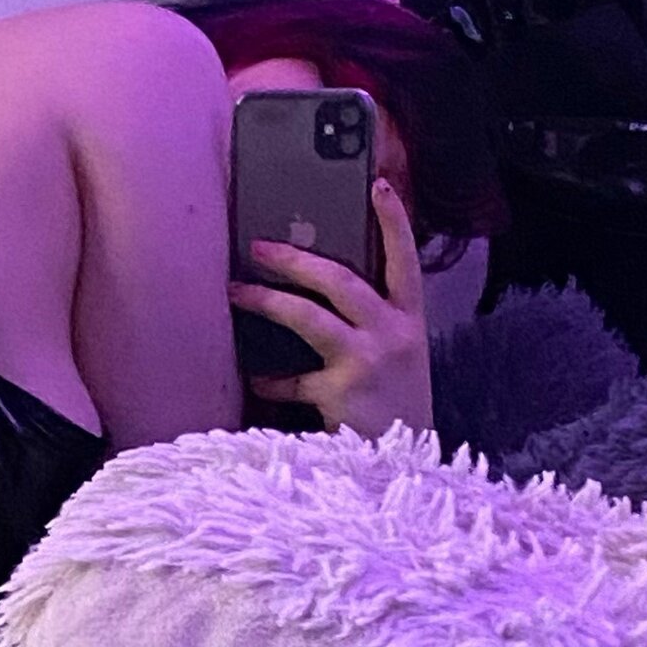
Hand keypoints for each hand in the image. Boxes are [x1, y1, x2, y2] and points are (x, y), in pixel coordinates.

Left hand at [227, 179, 432, 434]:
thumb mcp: (398, 356)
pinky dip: (270, 378)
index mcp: (410, 320)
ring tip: (236, 291)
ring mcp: (369, 361)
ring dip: (268, 301)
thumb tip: (320, 288)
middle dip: (295, 259)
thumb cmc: (395, 405)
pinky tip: (255, 378)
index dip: (394, 221)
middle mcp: (394, 334)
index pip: (406, 260)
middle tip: (258, 246)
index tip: (379, 184)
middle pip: (341, 280)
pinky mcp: (342, 391)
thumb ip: (372, 324)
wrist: (408, 462)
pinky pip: (292, 378)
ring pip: (310, 316)